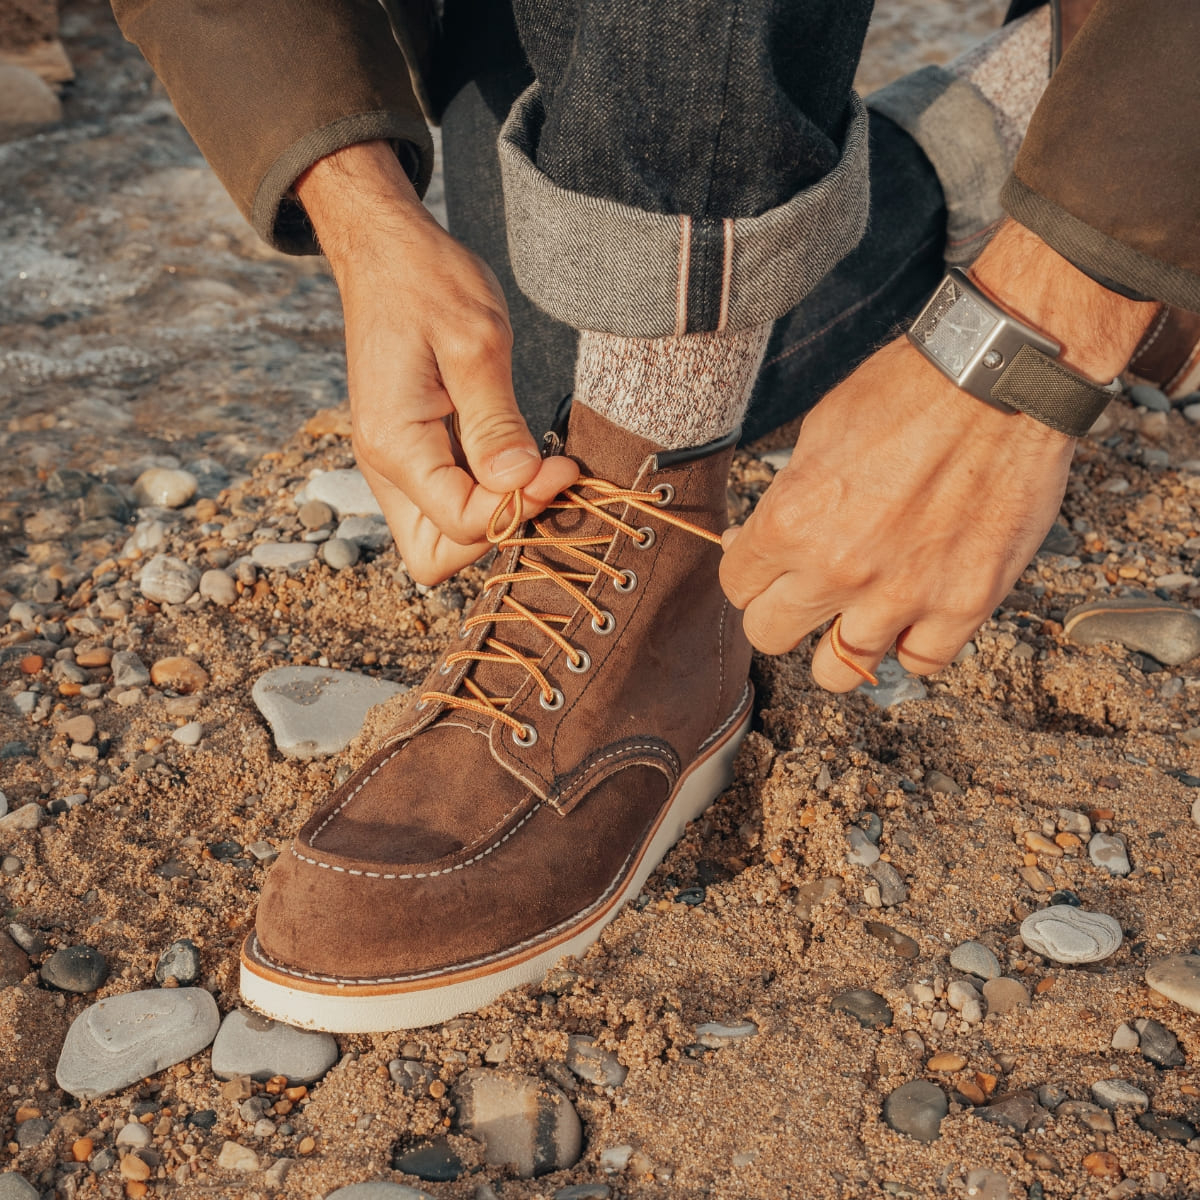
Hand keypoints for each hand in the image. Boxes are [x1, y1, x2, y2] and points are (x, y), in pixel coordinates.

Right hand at [296, 142, 577, 584]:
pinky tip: (517, 456)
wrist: (386, 253)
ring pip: (440, 538)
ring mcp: (396, 466)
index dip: (518, 509)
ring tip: (534, 468)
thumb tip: (519, 485)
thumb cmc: (429, 283)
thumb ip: (495, 422)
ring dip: (493, 519)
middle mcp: (385, 468)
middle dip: (496, 533)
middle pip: (436, 557)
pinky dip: (485, 497)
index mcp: (394, 443)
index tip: (562, 468)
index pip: (458, 524)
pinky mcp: (414, 455)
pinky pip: (447, 504)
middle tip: (543, 481)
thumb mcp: (476, 343)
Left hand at [720, 221, 1155, 689]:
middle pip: (769, 635)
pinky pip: (920, 663)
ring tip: (856, 617)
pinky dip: (912, 645)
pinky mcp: (965, 603)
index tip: (769, 563)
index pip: (736, 585)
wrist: (1001, 380)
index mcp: (790, 521)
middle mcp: (837, 569)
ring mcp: (902, 594)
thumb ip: (786, 499)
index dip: (750, 572)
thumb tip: (757, 540)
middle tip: (805, 593)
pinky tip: (914, 617)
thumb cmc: (906, 392)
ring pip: (835, 671)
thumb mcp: (818, 433)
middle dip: (781, 613)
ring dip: (839, 645)